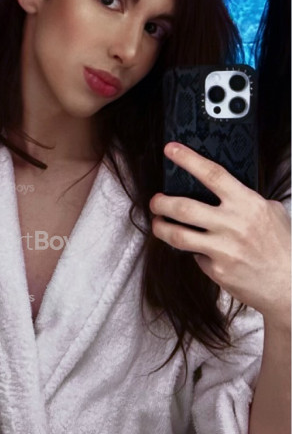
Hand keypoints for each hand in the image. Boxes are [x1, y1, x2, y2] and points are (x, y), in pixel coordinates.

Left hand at [149, 143, 290, 320]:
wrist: (288, 284)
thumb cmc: (282, 246)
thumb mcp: (272, 212)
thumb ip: (248, 199)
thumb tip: (225, 190)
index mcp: (247, 204)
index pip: (213, 175)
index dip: (188, 160)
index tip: (171, 149)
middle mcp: (233, 224)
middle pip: (184, 207)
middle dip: (161, 202)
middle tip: (155, 201)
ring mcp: (223, 249)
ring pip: (178, 235)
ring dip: (160, 227)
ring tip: (157, 223)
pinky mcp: (217, 270)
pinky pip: (195, 257)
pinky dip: (194, 252)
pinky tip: (198, 251)